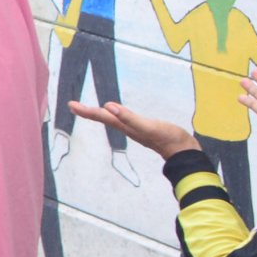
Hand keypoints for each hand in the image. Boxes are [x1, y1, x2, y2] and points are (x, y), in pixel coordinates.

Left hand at [69, 99, 197, 158]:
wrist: (185, 151)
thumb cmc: (167, 138)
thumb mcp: (147, 126)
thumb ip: (128, 118)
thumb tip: (108, 107)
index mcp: (125, 126)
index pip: (102, 116)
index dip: (87, 111)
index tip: (71, 105)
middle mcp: (127, 128)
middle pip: (104, 118)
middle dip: (89, 111)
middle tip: (73, 105)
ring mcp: (136, 129)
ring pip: (113, 120)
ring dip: (100, 114)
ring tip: (90, 109)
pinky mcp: (145, 129)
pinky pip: (126, 120)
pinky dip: (118, 115)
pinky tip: (117, 113)